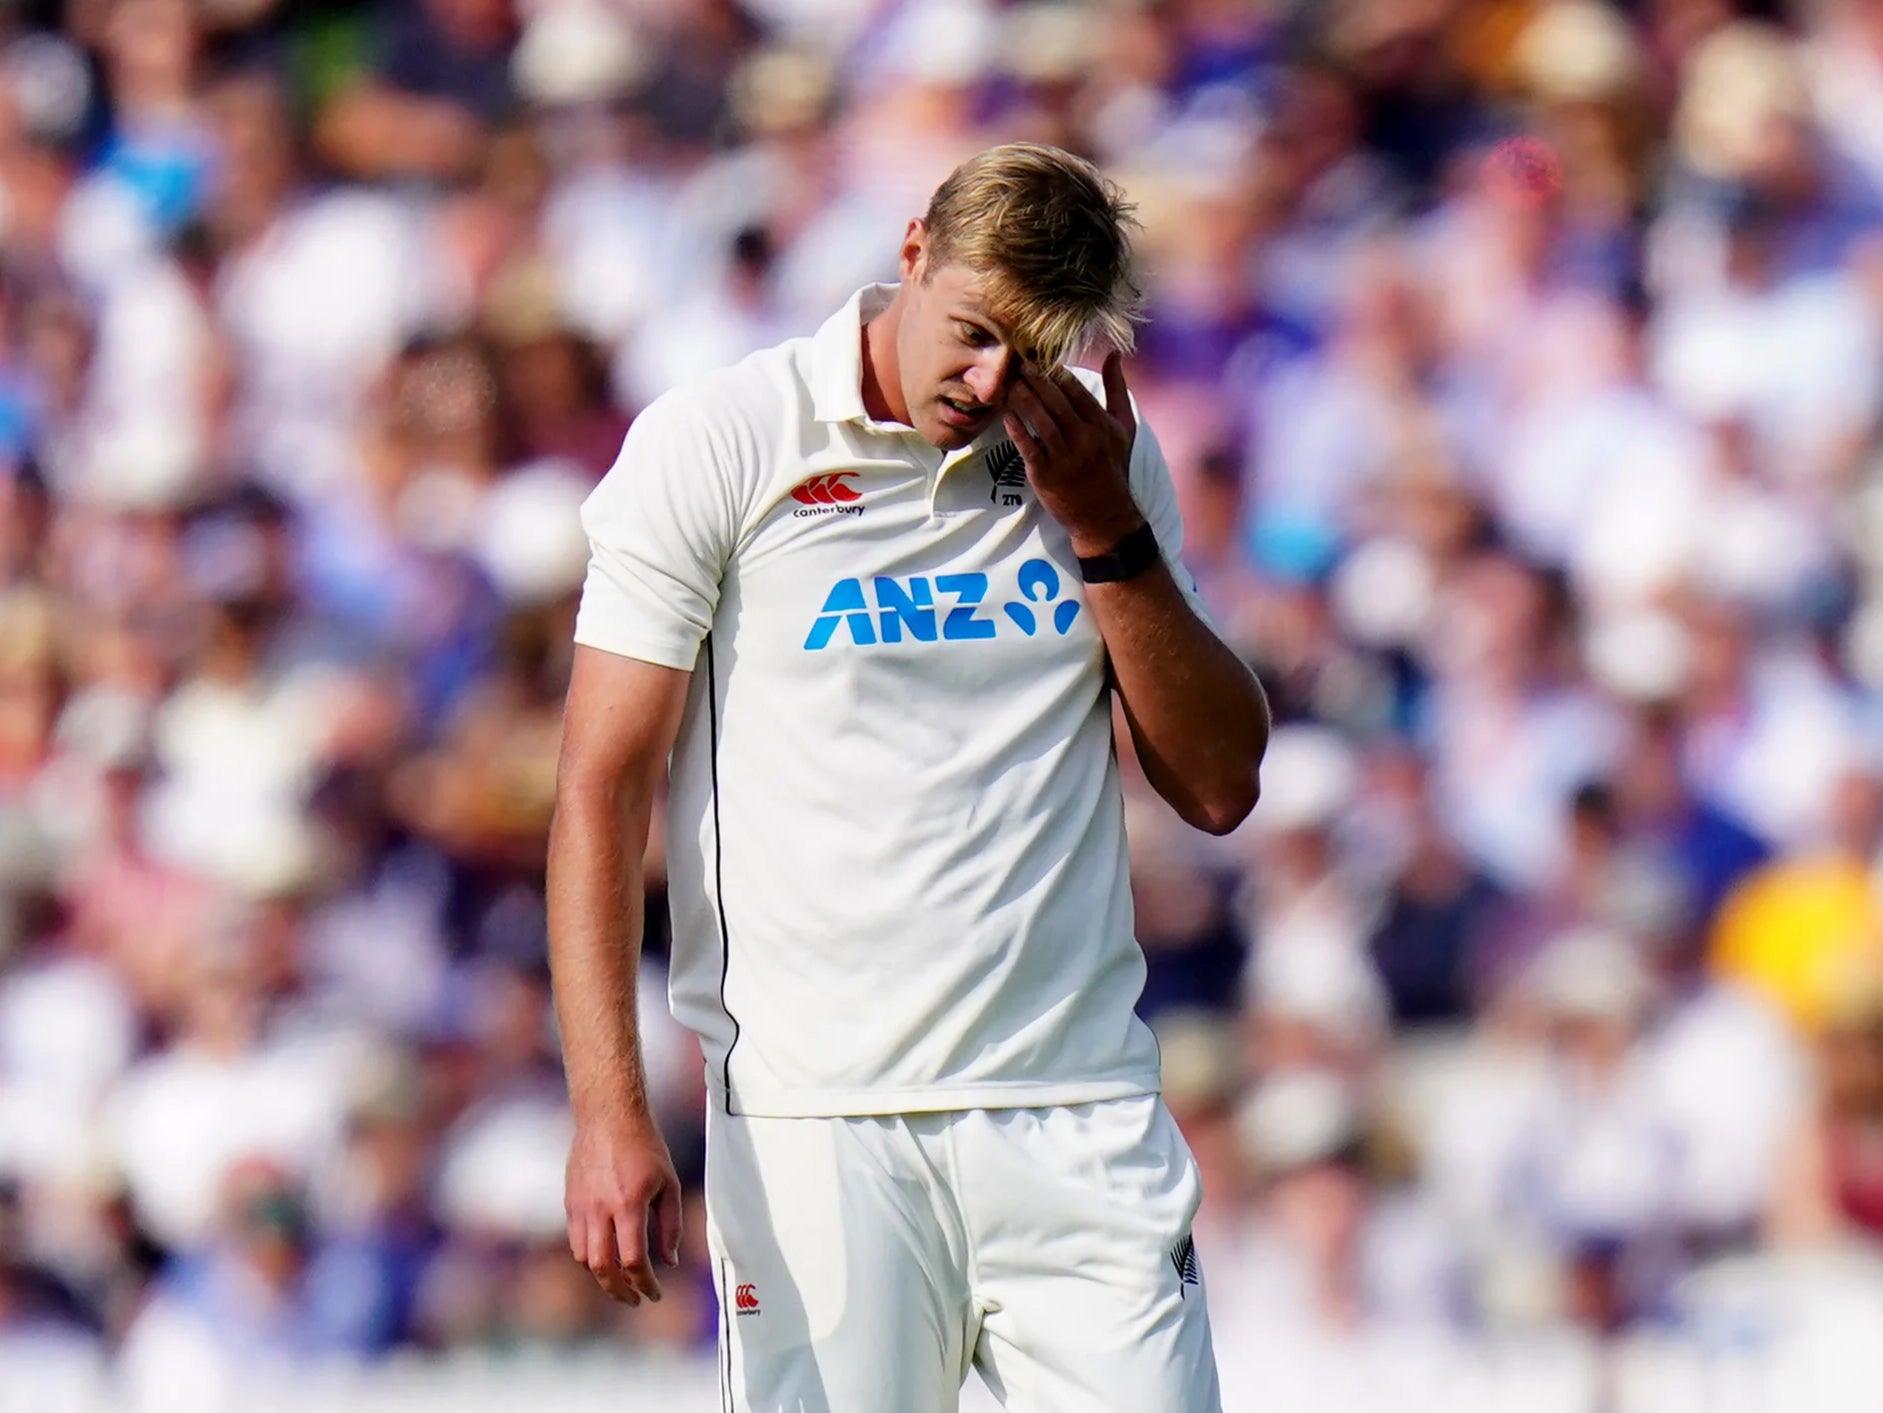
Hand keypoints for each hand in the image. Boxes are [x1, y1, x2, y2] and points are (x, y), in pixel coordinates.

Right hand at [565, 1114, 682, 1304]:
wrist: (608, 1116)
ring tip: (621, 1280)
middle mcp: (600, 1209)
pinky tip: (606, 1254)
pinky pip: (576, 1239)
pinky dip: (590, 1255)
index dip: (645, 1284)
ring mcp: (580, 1206)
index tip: (655, 1294)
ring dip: (602, 1275)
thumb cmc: (646, 1147)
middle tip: (634, 1300)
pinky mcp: (570, 1201)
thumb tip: (669, 1261)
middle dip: (619, 1291)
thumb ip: (670, 1225)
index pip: (633, 1261)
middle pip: (602, 1268)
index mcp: (628, 1204)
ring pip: (584, 1258)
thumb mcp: (669, 1183)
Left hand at [1004, 351, 1144, 556]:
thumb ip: (1116, 389)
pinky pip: (1029, 448)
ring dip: (1023, 399)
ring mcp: (1064, 458)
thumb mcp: (1122, 427)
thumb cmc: (1112, 467)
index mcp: (1101, 425)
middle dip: (1035, 380)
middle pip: (1055, 402)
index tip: (1038, 355)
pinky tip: (1006, 415)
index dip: (1055, 371)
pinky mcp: (1046, 475)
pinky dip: (1017, 431)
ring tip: (1008, 383)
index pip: (1075, 391)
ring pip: (1040, 421)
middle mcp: (1084, 439)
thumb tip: (1114, 354)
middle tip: (1018, 363)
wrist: (1104, 515)